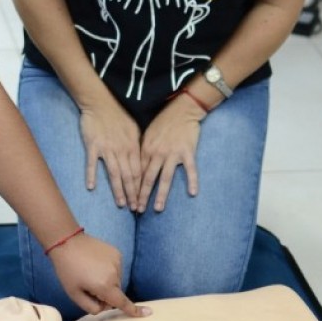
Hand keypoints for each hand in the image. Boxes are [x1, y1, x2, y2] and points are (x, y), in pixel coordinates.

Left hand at [49, 233, 149, 316]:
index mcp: (105, 286)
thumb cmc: (67, 270)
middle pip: (116, 292)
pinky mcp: (116, 252)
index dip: (134, 310)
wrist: (66, 241)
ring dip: (107, 280)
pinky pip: (116, 267)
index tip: (148, 313)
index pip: (122, 302)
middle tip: (87, 284)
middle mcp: (115, 274)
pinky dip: (108, 269)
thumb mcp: (74, 294)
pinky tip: (95, 263)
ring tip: (89, 271)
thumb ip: (92, 307)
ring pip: (116, 279)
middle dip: (105, 293)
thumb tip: (106, 308)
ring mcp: (117, 261)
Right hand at [79, 98, 141, 209]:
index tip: (143, 200)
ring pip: (114, 173)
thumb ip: (137, 145)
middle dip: (133, 194)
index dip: (141, 187)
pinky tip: (91, 187)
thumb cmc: (117, 114)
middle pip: (129, 176)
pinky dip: (92, 175)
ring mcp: (107, 148)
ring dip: (118, 190)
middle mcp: (121, 149)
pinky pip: (92, 163)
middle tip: (135, 209)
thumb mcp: (133, 128)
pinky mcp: (93, 145)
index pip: (139, 171)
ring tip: (121, 204)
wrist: (100, 101)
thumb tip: (143, 160)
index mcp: (133, 146)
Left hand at [136, 94, 201, 212]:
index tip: (129, 201)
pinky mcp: (187, 152)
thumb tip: (136, 167)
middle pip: (148, 179)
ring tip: (157, 209)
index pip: (137, 173)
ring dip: (161, 195)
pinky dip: (192, 181)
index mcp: (146, 149)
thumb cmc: (163, 122)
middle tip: (138, 210)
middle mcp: (157, 153)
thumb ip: (143, 151)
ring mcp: (172, 153)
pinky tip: (193, 193)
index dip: (132, 188)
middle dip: (142, 196)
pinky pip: (190, 169)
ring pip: (165, 178)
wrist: (182, 109)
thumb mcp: (147, 135)